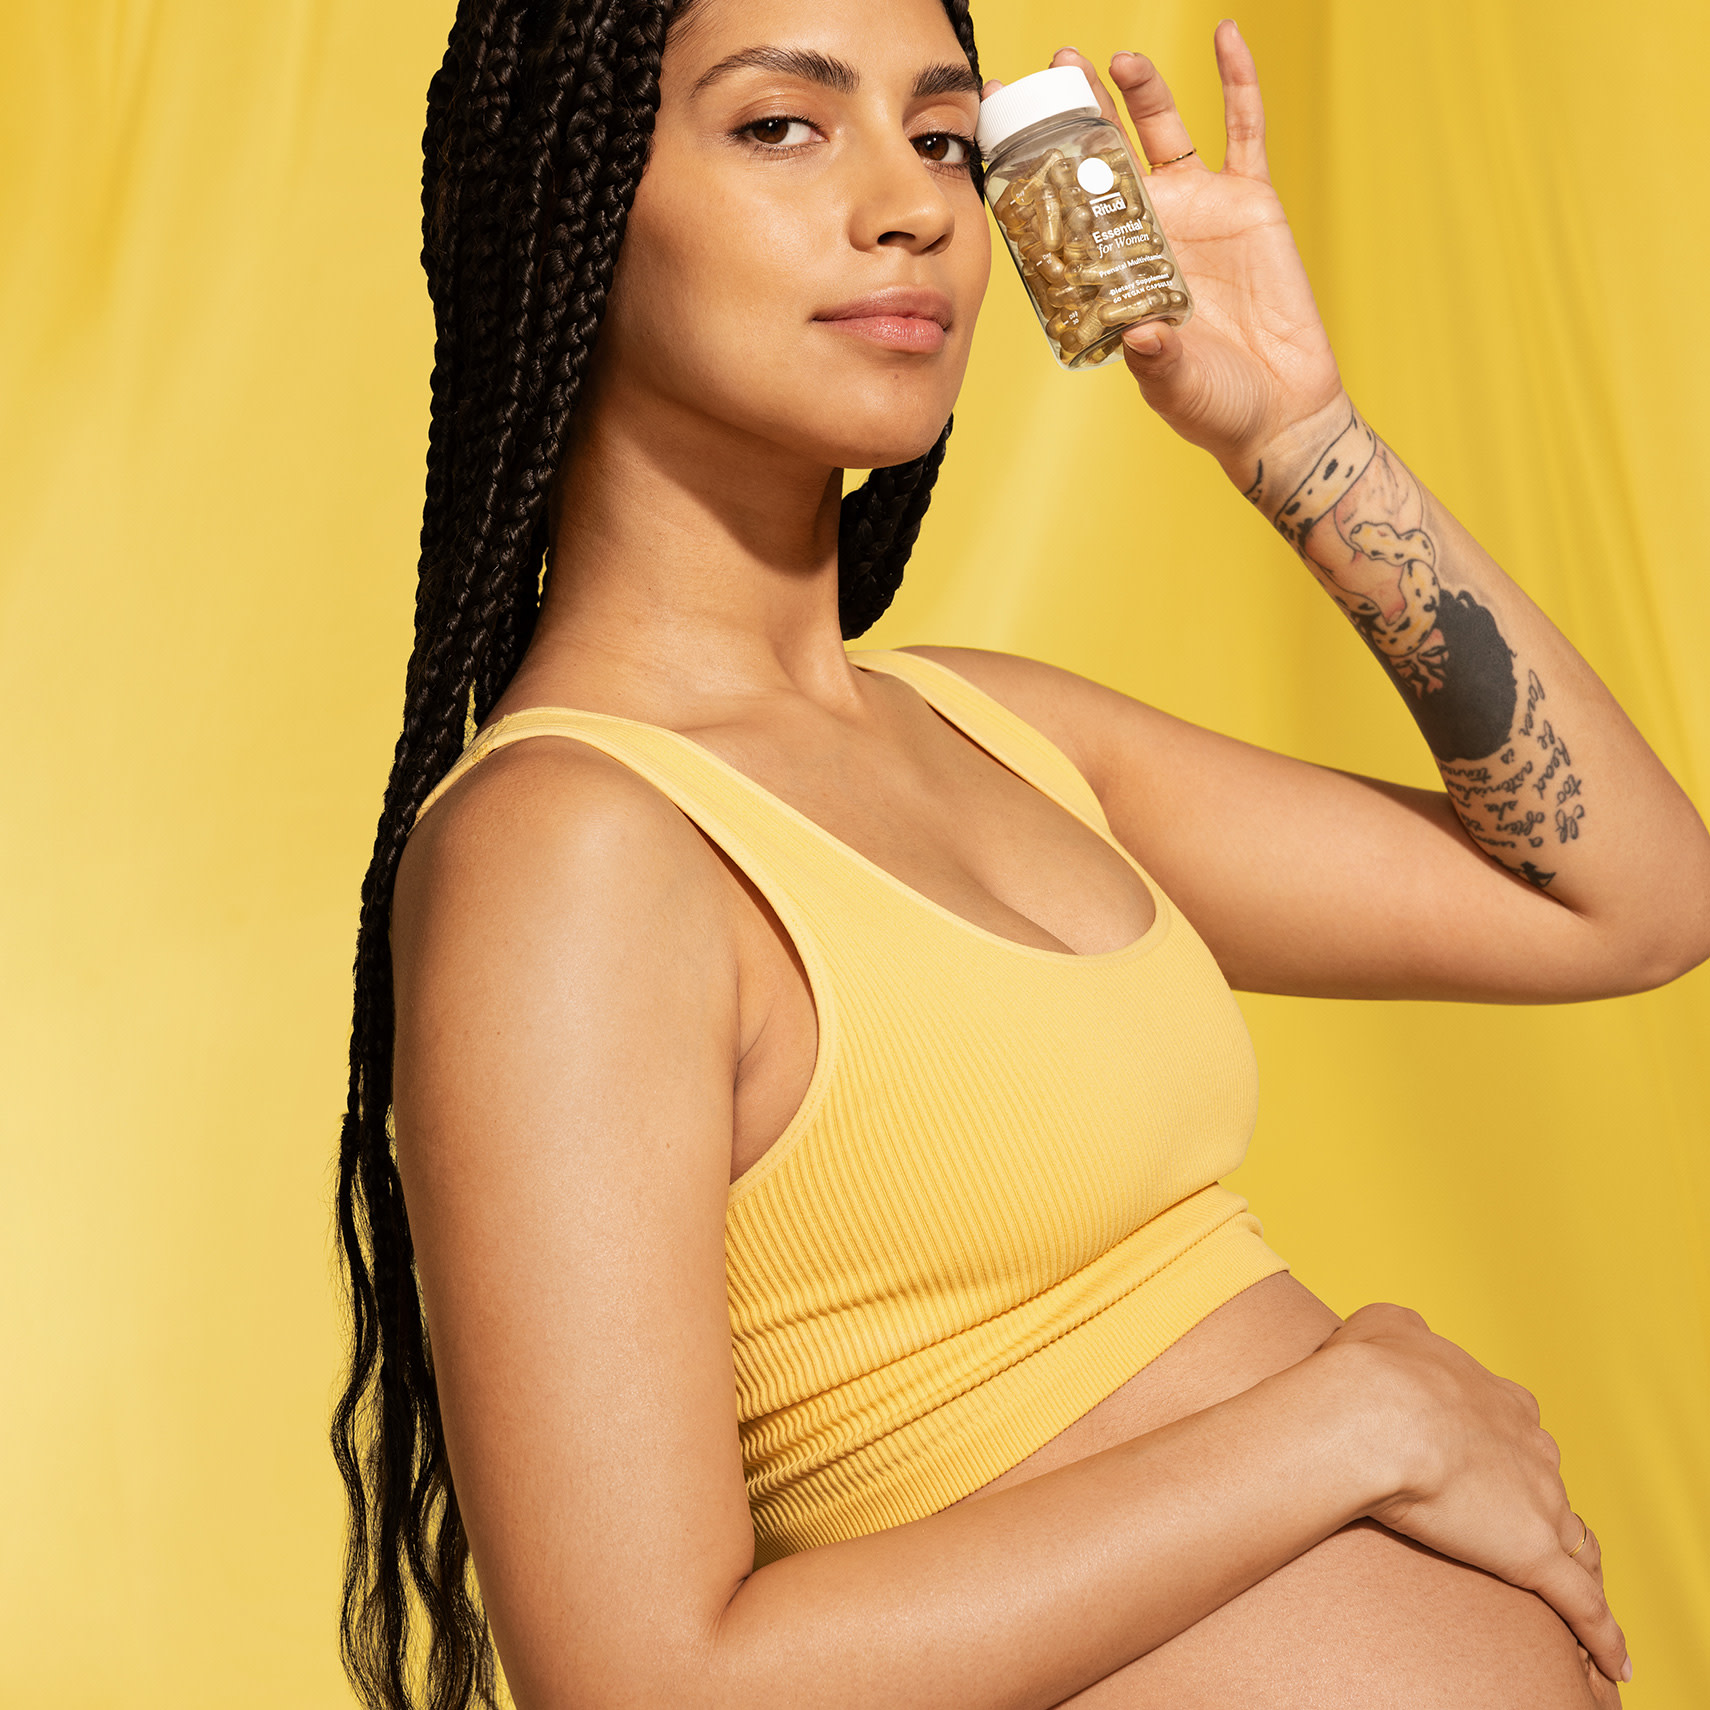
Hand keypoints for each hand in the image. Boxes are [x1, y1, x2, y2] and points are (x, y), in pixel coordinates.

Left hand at [1041, 30, 1346, 476]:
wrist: (1278, 412)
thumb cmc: (1212, 406)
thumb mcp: (1173, 385)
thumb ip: (1156, 361)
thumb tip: (1142, 336)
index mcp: (1114, 269)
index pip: (1066, 209)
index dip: (1038, 172)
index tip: (1008, 132)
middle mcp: (1149, 229)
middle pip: (1106, 155)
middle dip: (1080, 111)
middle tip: (1056, 68)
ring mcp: (1200, 209)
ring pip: (1164, 131)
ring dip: (1143, 91)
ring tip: (1119, 59)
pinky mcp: (1251, 203)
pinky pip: (1246, 130)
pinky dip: (1239, 81)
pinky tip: (1226, 36)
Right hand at [1324, 1303, 1630, 1685]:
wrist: (1376, 1415)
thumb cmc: (1371, 1371)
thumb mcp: (1385, 1325)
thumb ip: (1405, 1330)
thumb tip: (1406, 1334)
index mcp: (1499, 1400)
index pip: (1523, 1430)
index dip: (1510, 1450)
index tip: (1494, 1465)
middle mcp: (1531, 1448)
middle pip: (1551, 1485)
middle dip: (1540, 1507)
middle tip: (1517, 1531)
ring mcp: (1540, 1503)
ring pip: (1576, 1543)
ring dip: (1576, 1567)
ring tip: (1579, 1598)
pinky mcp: (1535, 1557)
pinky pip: (1584, 1605)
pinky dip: (1603, 1634)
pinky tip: (1616, 1663)